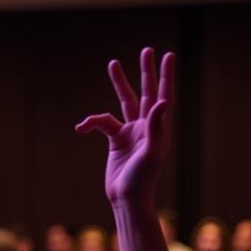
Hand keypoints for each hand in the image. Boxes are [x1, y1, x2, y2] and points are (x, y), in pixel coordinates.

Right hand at [75, 47, 175, 207]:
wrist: (127, 200)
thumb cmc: (142, 180)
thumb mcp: (151, 153)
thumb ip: (157, 127)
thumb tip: (162, 102)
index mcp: (158, 129)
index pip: (163, 97)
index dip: (166, 76)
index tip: (168, 56)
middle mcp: (146, 128)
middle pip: (146, 93)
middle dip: (146, 72)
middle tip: (146, 50)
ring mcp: (131, 133)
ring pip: (124, 102)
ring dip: (120, 83)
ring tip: (113, 63)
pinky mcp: (116, 141)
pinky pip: (103, 124)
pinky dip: (92, 123)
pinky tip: (81, 128)